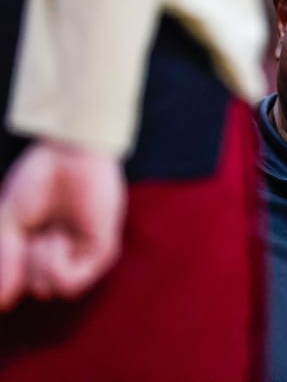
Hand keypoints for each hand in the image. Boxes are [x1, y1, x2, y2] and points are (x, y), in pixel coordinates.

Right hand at [0, 141, 126, 310]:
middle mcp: (65, 253)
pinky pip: (71, 285)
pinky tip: (58, 239)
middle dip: (24, 263)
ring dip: (40, 264)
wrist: (68, 155)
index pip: (22, 282)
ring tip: (49, 233)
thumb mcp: (7, 225)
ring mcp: (85, 252)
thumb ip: (4, 264)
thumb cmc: (37, 182)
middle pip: (36, 288)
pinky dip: (55, 267)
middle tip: (33, 231)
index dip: (9, 267)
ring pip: (52, 290)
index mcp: (43, 246)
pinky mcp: (103, 250)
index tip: (15, 238)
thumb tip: (4, 305)